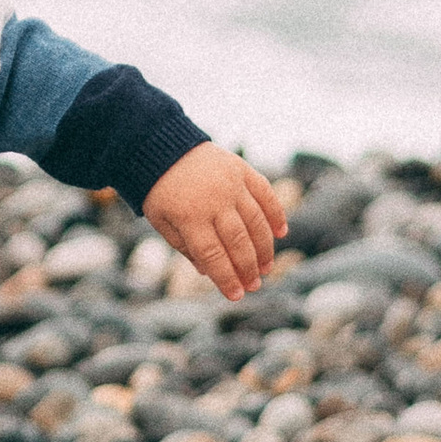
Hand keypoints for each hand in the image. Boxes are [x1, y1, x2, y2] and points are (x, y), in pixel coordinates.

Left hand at [145, 146, 288, 301]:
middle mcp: (213, 200)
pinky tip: (281, 233)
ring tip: (266, 267)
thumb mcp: (161, 221)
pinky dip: (276, 214)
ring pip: (256, 221)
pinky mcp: (241, 169)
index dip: (227, 278)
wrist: (160, 146)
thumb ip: (185, 247)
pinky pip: (265, 194)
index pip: (213, 256)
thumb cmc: (159, 190)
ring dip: (265, 248)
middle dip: (248, 268)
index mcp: (188, 217)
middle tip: (255, 285)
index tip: (237, 295)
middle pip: (238, 242)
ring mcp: (230, 183)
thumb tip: (208, 272)